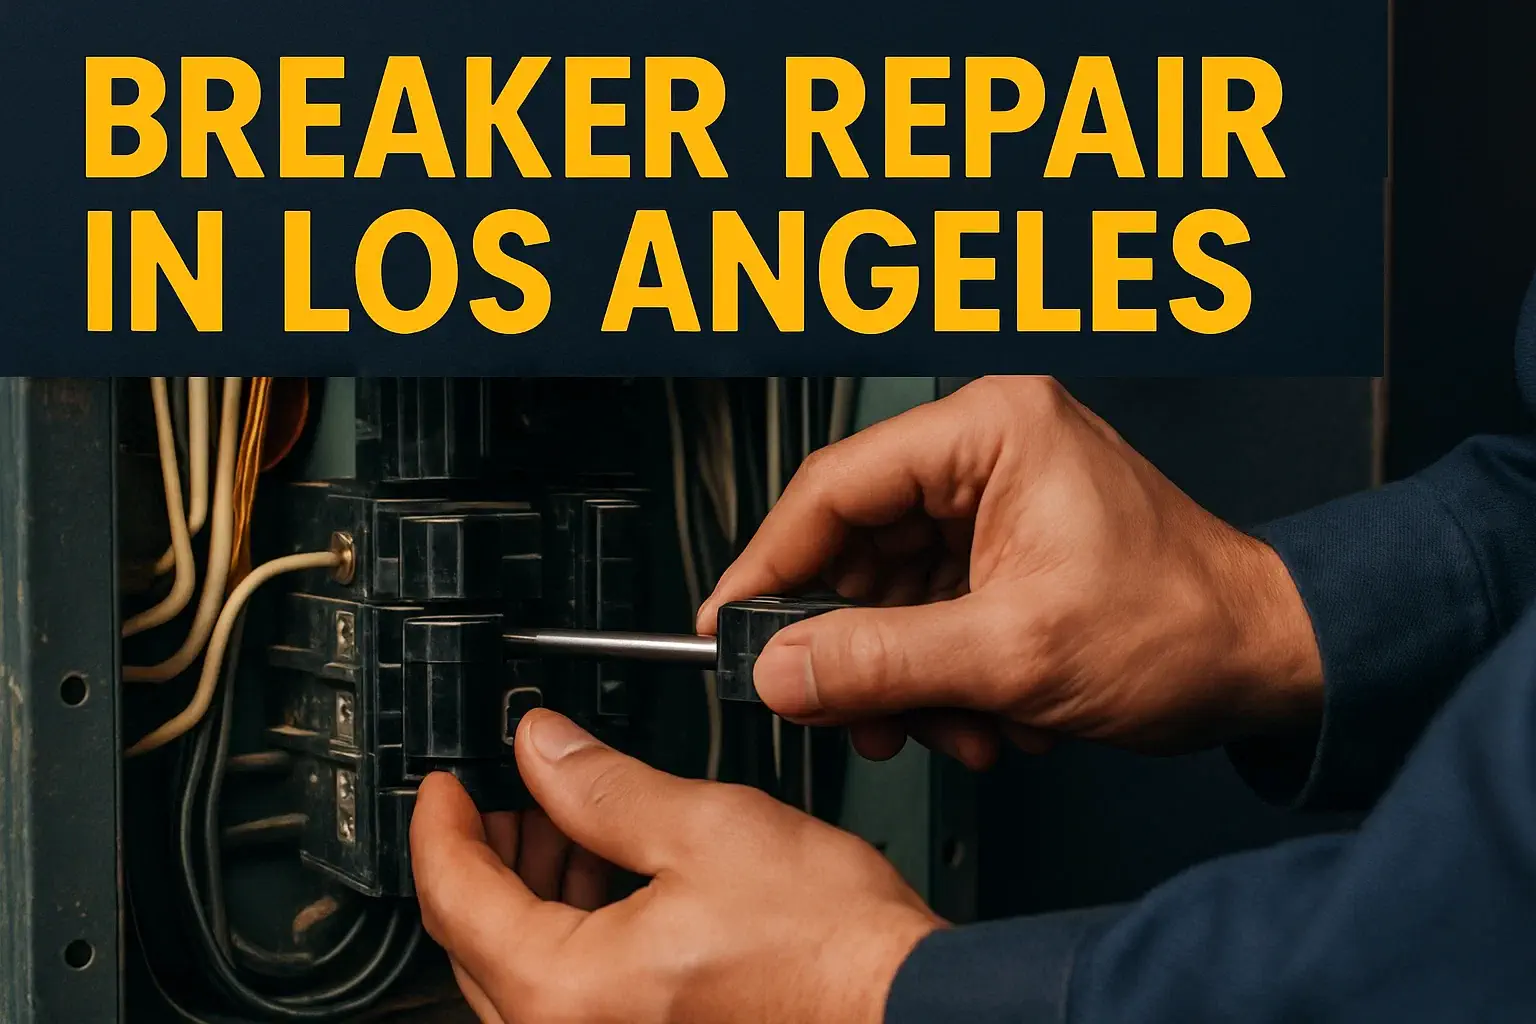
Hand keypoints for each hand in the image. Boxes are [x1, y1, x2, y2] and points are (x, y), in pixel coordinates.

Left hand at [411, 709, 941, 1023]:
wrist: (904, 1010)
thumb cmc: (830, 948)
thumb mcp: (704, 830)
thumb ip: (601, 786)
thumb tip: (540, 749)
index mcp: (567, 991)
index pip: (455, 898)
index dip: (441, 824)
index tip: (445, 783)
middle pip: (478, 943)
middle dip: (489, 856)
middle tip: (508, 793)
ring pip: (523, 975)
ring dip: (530, 895)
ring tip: (567, 826)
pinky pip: (573, 998)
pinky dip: (572, 935)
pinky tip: (610, 882)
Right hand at [698, 376, 1321, 762]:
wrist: (1271, 663)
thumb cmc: (1187, 624)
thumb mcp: (1014, 652)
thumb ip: (881, 660)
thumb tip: (782, 667)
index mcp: (992, 430)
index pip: (835, 485)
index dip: (771, 561)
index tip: (729, 622)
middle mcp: (988, 452)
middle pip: (857, 543)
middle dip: (849, 641)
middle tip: (828, 702)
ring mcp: (996, 502)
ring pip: (889, 589)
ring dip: (899, 672)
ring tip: (934, 726)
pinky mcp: (1005, 550)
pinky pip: (930, 611)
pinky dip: (936, 673)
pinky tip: (975, 717)